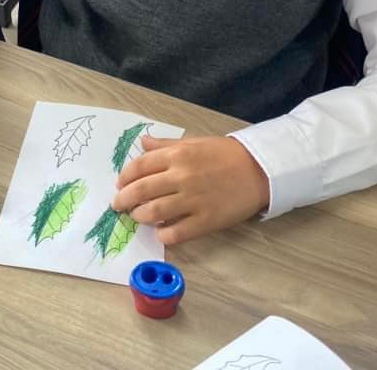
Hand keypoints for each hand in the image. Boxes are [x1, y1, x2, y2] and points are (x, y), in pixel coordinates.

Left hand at [110, 135, 269, 244]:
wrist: (258, 170)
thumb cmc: (224, 154)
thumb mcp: (194, 142)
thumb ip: (166, 145)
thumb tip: (142, 143)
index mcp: (178, 155)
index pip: (140, 166)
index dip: (125, 177)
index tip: (120, 184)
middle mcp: (181, 176)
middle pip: (141, 190)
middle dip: (124, 199)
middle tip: (118, 205)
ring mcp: (193, 200)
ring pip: (154, 212)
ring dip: (140, 216)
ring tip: (137, 216)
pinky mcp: (205, 221)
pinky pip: (176, 233)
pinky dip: (162, 234)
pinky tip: (160, 231)